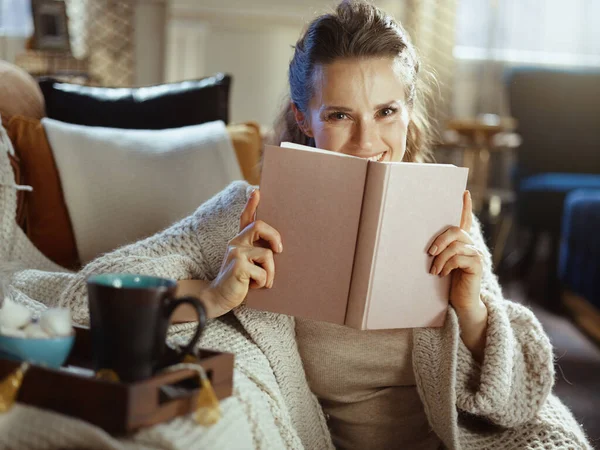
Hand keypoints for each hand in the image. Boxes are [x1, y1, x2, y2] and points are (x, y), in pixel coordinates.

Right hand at [205, 189, 282, 317]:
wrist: (219, 298)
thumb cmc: (238, 282)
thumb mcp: (248, 264)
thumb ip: (257, 253)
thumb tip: (276, 248)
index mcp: (239, 241)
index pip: (245, 219)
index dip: (251, 205)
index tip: (257, 191)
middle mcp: (236, 243)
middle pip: (259, 226)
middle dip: (274, 237)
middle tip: (279, 251)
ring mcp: (236, 253)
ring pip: (267, 254)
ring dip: (270, 272)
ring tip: (260, 281)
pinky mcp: (238, 266)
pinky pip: (263, 272)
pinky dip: (263, 282)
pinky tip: (252, 287)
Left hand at [428, 190, 482, 311]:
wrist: (460, 301)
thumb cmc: (447, 282)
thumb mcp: (440, 263)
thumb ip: (437, 251)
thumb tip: (422, 243)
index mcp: (462, 242)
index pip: (465, 220)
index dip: (466, 206)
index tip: (464, 192)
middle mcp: (471, 245)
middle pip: (455, 231)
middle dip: (439, 239)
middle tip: (429, 252)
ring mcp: (476, 254)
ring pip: (455, 246)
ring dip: (440, 258)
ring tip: (434, 271)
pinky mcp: (477, 265)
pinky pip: (458, 258)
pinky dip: (446, 266)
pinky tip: (442, 274)